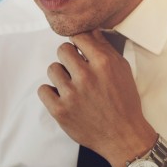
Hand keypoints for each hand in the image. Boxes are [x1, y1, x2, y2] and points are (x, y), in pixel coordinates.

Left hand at [37, 29, 156, 166]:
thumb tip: (90, 31)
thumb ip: (105, 49)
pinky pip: (43, 90)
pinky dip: (50, 93)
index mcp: (103, 63)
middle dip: (69, 58)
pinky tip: (62, 97)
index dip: (77, 42)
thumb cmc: (124, 102)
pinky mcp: (60, 110)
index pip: (78, 36)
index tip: (79, 50)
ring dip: (60, 76)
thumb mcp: (122, 70)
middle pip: (62, 50)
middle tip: (76, 70)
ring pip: (52, 69)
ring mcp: (71, 94)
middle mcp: (86, 76)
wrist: (123, 136)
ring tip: (72, 87)